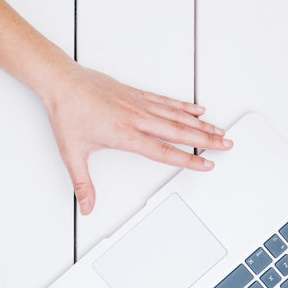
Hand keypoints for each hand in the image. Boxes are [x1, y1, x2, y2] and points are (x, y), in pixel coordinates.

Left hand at [43, 63, 232, 214]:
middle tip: (226, 145)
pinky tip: (197, 110)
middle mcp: (136, 117)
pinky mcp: (136, 93)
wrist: (60, 81)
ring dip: (201, 124)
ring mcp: (138, 103)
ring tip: (220, 130)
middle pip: (179, 132)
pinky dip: (184, 106)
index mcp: (125, 134)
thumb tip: (86, 206)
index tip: (205, 164)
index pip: (163, 151)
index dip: (188, 159)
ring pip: (177, 115)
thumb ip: (82, 184)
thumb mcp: (72, 153)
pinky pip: (166, 101)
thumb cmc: (67, 112)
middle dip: (206, 140)